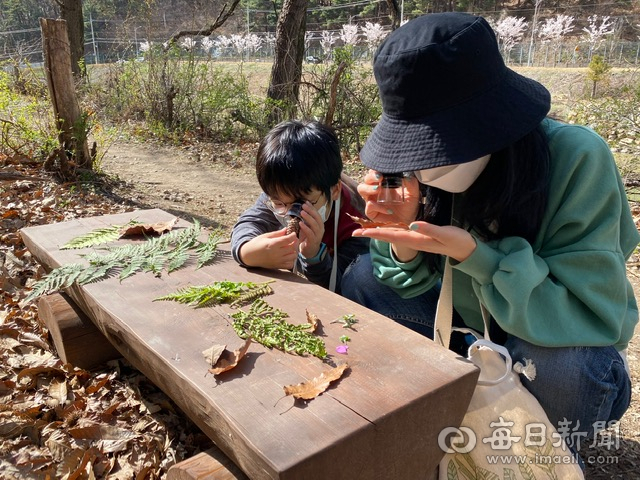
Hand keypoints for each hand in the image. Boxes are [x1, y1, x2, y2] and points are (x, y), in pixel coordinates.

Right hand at [238, 228, 298, 268]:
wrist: (249, 256)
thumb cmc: (256, 244)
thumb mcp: (266, 236)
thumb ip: (277, 233)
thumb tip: (286, 229)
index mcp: (273, 244)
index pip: (288, 239)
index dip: (293, 235)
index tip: (293, 233)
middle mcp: (276, 253)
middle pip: (293, 247)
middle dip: (295, 242)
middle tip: (293, 239)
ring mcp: (277, 261)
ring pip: (293, 256)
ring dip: (294, 251)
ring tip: (290, 247)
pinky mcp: (277, 266)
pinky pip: (290, 265)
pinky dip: (291, 260)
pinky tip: (288, 256)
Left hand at [298, 201, 324, 257]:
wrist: (310, 251)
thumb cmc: (308, 238)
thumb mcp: (308, 227)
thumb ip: (307, 220)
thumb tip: (302, 209)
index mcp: (320, 225)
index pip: (317, 214)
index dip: (312, 208)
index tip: (306, 202)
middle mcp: (320, 229)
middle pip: (317, 218)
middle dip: (310, 211)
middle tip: (303, 206)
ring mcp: (318, 235)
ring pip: (315, 225)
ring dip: (308, 218)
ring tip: (302, 213)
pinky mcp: (313, 241)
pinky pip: (310, 233)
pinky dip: (306, 228)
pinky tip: (301, 223)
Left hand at [353, 221, 476, 262]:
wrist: (465, 249)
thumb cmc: (456, 240)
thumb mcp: (444, 234)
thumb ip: (429, 229)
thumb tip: (412, 224)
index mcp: (415, 239)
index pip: (390, 235)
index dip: (373, 233)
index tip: (358, 232)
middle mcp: (412, 240)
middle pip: (387, 236)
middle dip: (370, 233)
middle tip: (354, 231)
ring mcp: (415, 239)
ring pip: (392, 234)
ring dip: (377, 231)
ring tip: (364, 229)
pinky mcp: (419, 236)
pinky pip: (399, 232)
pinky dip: (389, 229)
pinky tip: (384, 226)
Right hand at [357, 170, 420, 225]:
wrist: (409, 221)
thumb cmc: (409, 206)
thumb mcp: (413, 193)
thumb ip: (411, 184)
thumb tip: (407, 175)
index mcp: (384, 183)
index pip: (375, 173)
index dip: (375, 170)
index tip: (382, 170)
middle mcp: (375, 190)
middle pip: (366, 179)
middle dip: (370, 177)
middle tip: (379, 177)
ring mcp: (372, 200)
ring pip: (362, 189)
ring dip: (368, 188)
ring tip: (378, 189)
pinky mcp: (371, 212)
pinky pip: (370, 206)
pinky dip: (378, 207)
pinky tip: (389, 210)